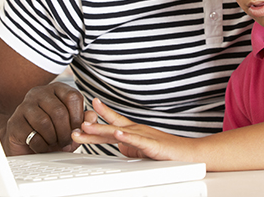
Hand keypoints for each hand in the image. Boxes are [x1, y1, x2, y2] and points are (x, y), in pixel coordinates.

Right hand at [3, 82, 96, 154]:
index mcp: (57, 90)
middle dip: (65, 132)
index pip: (73, 97)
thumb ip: (84, 121)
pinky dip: (42, 146)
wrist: (25, 142)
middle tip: (65, 142)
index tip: (77, 130)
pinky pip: (32, 135)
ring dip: (53, 139)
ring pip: (45, 123)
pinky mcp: (15, 122)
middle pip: (59, 111)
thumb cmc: (52, 132)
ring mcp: (24, 106)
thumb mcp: (71, 127)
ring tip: (54, 143)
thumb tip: (92, 116)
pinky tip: (42, 146)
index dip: (77, 117)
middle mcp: (40, 93)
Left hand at [72, 98, 196, 160]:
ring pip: (120, 131)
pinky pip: (137, 140)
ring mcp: (143, 136)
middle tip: (75, 125)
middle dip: (92, 126)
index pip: (112, 121)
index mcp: (133, 131)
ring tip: (87, 126)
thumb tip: (118, 144)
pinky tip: (117, 134)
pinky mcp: (152, 144)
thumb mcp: (141, 148)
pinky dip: (126, 137)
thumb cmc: (166, 150)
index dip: (98, 116)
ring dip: (102, 129)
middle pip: (110, 127)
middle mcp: (136, 130)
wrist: (188, 153)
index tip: (84, 110)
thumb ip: (129, 145)